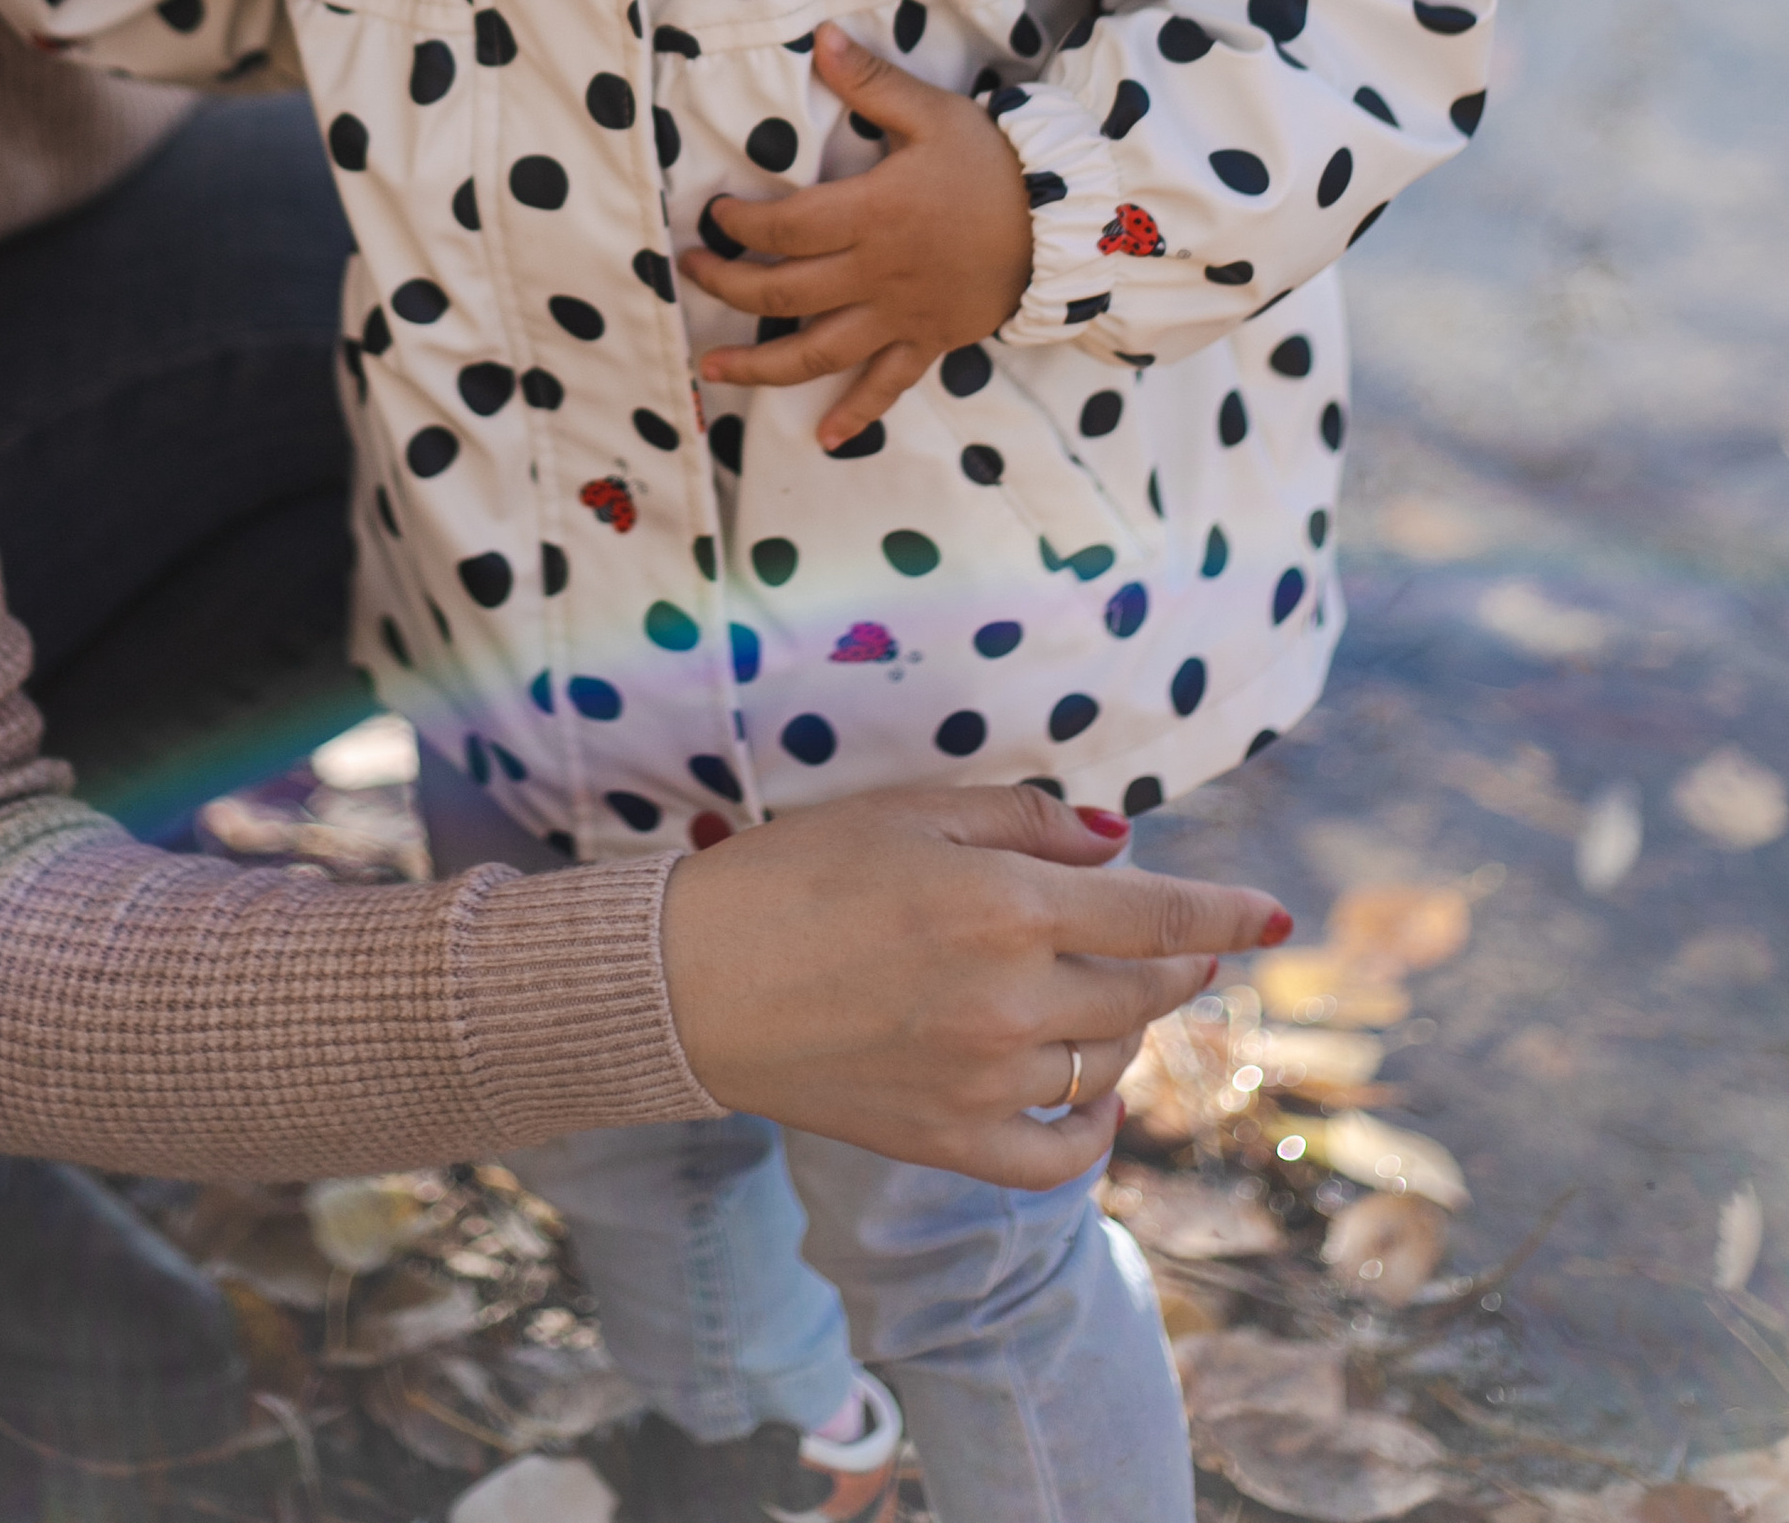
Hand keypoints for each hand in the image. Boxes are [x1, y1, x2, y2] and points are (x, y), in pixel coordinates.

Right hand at [660, 780, 1290, 1183]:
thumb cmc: (793, 873)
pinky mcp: (948, 1141)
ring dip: (1124, 1029)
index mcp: (1006, 905)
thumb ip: (1024, 822)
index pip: (1158, 914)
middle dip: (1174, 959)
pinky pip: (1057, 1154)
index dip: (1225, 914)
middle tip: (1167, 939)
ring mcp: (983, 1081)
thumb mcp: (909, 812)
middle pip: (1142, 990)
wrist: (692, 982)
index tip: (1274, 917)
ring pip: (1108, 1065)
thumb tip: (1119, 845)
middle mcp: (1010, 1000)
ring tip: (1101, 996)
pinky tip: (1091, 1103)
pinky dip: (1090, 1131)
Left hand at [679, 21, 1035, 448]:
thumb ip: (871, 83)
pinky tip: (823, 437)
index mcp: (870, 214)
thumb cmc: (994, 163)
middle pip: (782, 293)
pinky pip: (887, 386)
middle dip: (726, 287)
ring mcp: (900, 315)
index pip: (783, 227)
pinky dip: (855, 413)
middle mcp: (876, 273)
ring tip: (710, 373)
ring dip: (759, 367)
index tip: (714, 215)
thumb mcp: (933, 114)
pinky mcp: (929, 340)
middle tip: (690, 274)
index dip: (738, 224)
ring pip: (818, 351)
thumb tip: (823, 38)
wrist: (1066, 223)